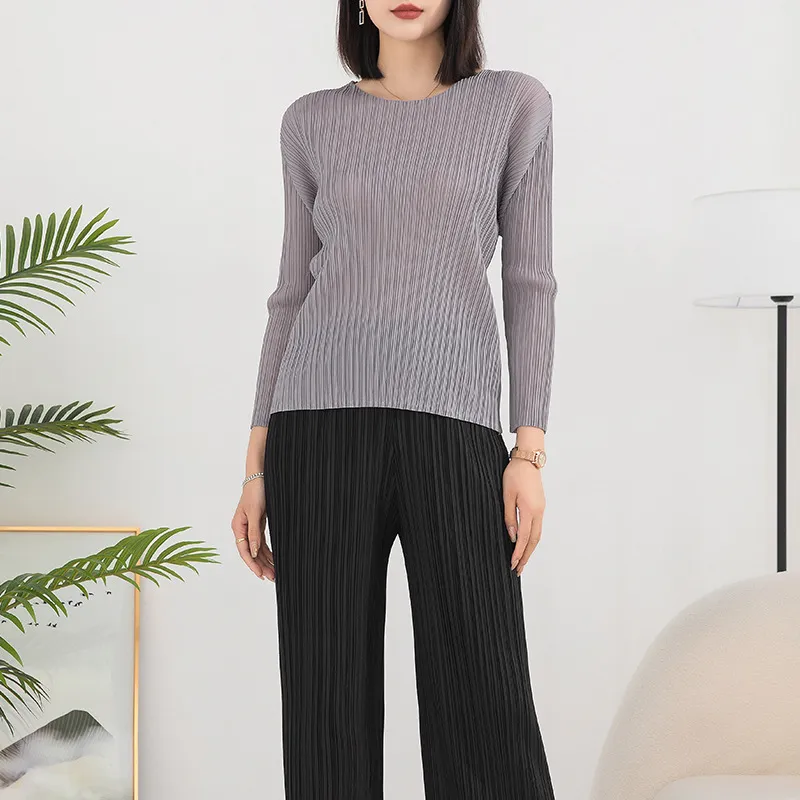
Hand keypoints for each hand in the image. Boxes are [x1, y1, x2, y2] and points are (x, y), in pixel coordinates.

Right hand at [231, 480, 274, 581]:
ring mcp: (250, 527)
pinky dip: (267, 551)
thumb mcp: (254, 513)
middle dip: (261, 566)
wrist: (260, 477)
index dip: (252, 564)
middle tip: (272, 577)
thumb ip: (254, 533)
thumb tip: (252, 552)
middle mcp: (243, 529)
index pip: (244, 551)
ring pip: (257, 549)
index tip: (261, 574)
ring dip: (265, 560)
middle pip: (251, 553)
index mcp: (238, 527)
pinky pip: (261, 542)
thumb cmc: (255, 492)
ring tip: (274, 572)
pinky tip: (274, 559)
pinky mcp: (258, 524)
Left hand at [502, 457, 544, 575]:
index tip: (513, 564)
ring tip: (522, 561)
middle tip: (518, 570)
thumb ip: (509, 516)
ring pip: (537, 535)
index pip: (524, 537)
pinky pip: (537, 527)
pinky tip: (525, 544)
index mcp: (529, 510)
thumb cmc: (515, 474)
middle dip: (526, 556)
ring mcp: (541, 509)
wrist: (528, 460)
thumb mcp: (506, 495)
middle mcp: (538, 512)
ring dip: (529, 549)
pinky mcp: (540, 506)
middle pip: (534, 540)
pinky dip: (532, 539)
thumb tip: (512, 535)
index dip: (518, 553)